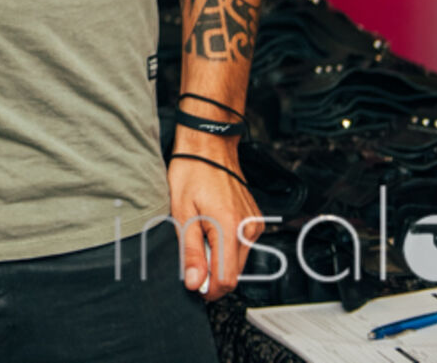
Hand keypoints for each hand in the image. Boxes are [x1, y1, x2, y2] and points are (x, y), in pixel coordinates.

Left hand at [167, 135, 256, 300]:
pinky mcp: (254, 219)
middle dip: (212, 273)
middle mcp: (248, 228)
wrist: (209, 146)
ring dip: (219, 259)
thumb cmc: (192, 172)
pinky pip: (242, 245)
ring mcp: (254, 224)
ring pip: (238, 261)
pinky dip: (226, 245)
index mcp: (229, 228)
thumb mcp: (182, 213)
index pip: (226, 280)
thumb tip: (195, 282)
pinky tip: (211, 227)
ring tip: (200, 235)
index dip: (208, 290)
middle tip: (191, 256)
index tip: (193, 285)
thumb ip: (190, 252)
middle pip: (234, 273)